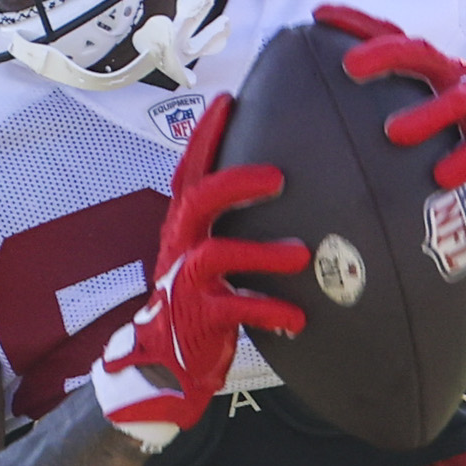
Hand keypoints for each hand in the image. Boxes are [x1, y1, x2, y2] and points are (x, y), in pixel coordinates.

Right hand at [86, 91, 304, 449]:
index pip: (191, 171)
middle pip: (199, 200)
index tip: (229, 100)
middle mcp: (181, 246)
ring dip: (261, 253)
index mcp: (185, 227)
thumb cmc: (200, 303)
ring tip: (300, 255)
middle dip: (236, 183)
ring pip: (217, 255)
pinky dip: (269, 312)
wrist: (165, 365)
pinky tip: (297, 318)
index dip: (206, 135)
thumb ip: (234, 227)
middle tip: (278, 178)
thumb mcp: (211, 258)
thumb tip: (289, 189)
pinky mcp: (200, 318)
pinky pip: (236, 310)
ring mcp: (186, 282)